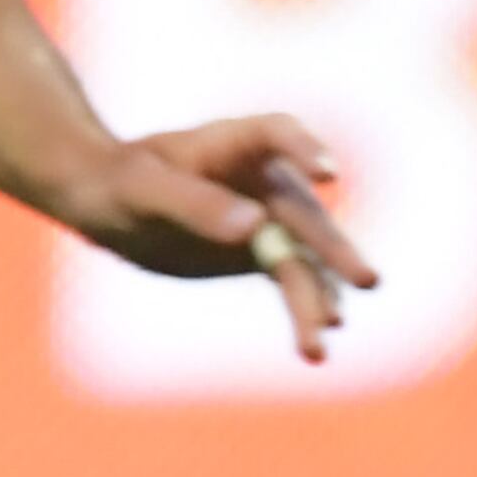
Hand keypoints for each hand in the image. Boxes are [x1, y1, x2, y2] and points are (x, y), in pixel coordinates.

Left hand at [53, 116, 376, 362]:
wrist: (108, 203)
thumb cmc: (121, 182)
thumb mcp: (147, 191)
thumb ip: (196, 205)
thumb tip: (253, 227)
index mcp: (235, 143)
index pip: (279, 134)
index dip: (305, 150)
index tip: (326, 175)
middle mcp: (263, 178)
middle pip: (306, 214)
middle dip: (334, 250)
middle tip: (367, 281)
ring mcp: (268, 217)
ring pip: (303, 258)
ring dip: (319, 295)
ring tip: (329, 331)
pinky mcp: (261, 253)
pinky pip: (292, 281)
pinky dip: (305, 308)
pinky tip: (317, 341)